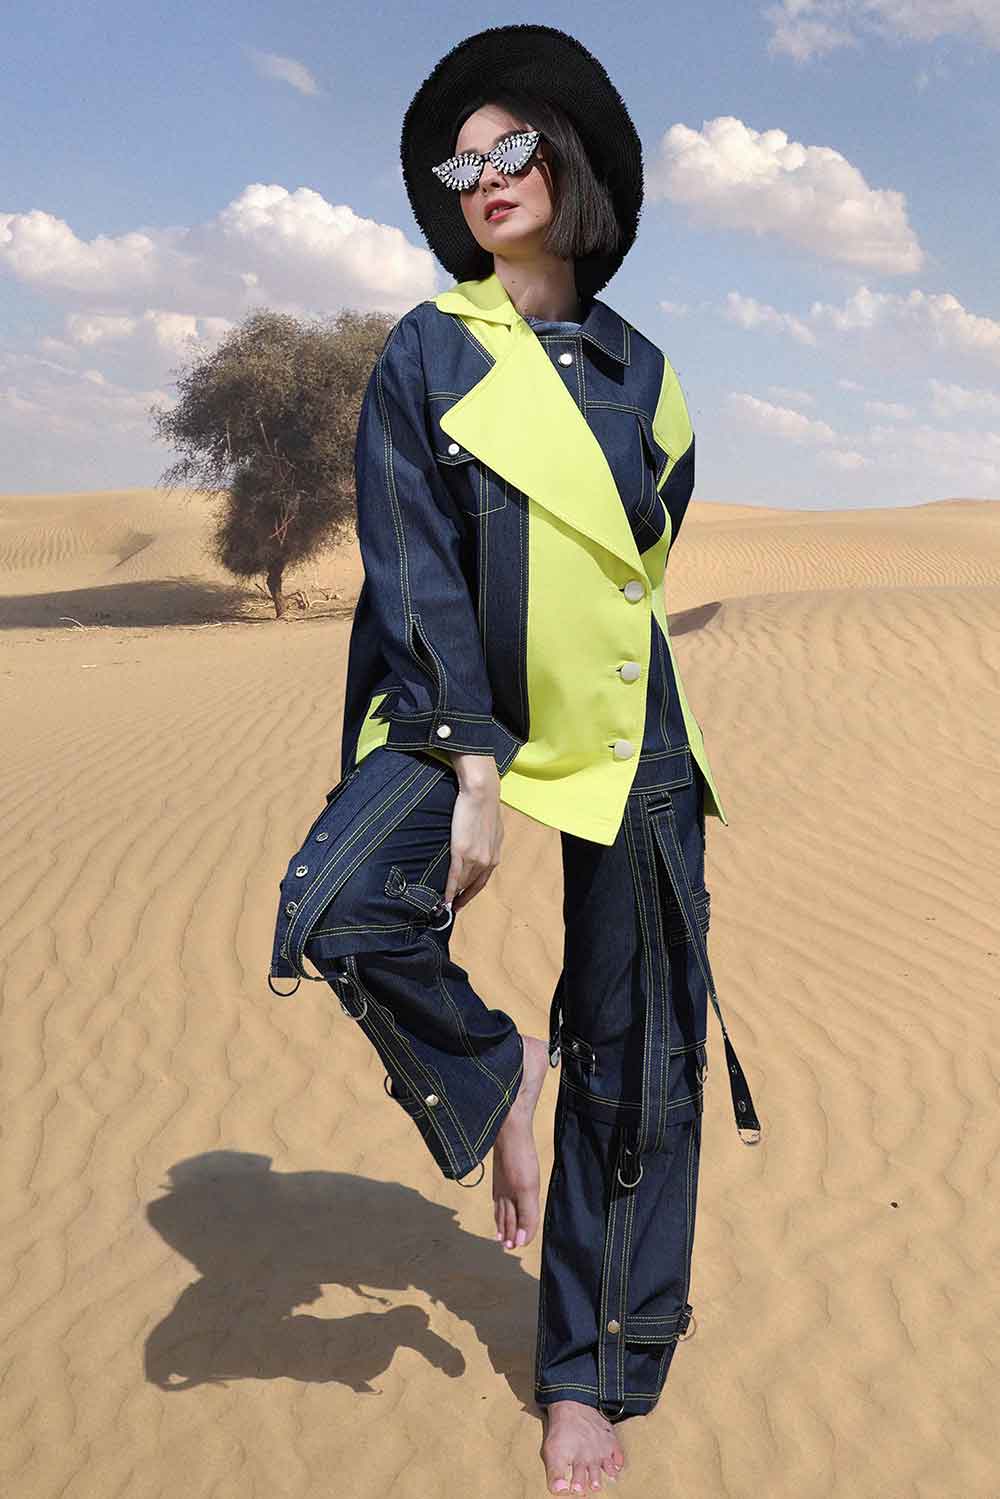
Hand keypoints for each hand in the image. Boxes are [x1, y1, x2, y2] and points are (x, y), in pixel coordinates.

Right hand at [443, 758, 503, 912]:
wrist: (481, 794)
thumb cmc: (485, 806)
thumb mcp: (491, 829)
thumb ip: (487, 844)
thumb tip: (479, 848)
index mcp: (494, 856)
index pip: (482, 882)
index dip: (471, 893)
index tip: (462, 901)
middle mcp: (487, 861)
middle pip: (472, 886)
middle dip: (461, 899)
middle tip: (451, 909)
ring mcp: (475, 859)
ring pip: (462, 884)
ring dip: (453, 897)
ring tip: (443, 904)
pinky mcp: (462, 853)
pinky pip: (454, 878)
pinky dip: (448, 891)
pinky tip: (443, 899)